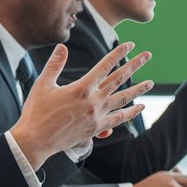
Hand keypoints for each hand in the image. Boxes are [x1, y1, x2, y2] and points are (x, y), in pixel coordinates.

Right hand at [10, 43, 151, 168]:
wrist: (36, 141)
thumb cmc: (36, 112)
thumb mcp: (43, 85)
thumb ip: (55, 65)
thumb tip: (62, 47)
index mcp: (81, 88)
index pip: (105, 66)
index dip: (119, 53)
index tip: (130, 44)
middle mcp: (93, 101)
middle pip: (119, 79)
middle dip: (135, 65)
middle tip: (147, 55)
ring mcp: (97, 115)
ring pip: (123, 99)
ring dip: (138, 89)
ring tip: (150, 83)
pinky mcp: (97, 128)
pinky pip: (119, 119)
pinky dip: (131, 113)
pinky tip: (139, 107)